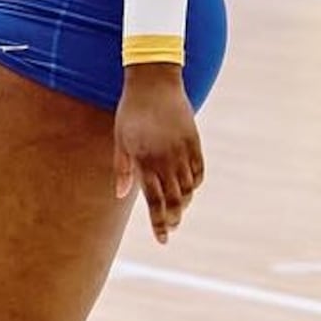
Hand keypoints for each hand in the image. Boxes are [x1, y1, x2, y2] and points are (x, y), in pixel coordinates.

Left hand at [113, 65, 204, 243]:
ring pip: (189, 188)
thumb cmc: (130, 111)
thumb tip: (121, 195)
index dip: (159, 222)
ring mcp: (183, 150)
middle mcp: (166, 158)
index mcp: (145, 160)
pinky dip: (195, 184)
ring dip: (184, 202)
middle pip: (174, 199)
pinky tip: (189, 189)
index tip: (163, 238)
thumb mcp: (120, 139)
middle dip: (173, 218)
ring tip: (177, 210)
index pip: (155, 201)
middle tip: (171, 228)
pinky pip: (199, 171)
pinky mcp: (194, 141)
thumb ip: (122, 168)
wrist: (154, 82)